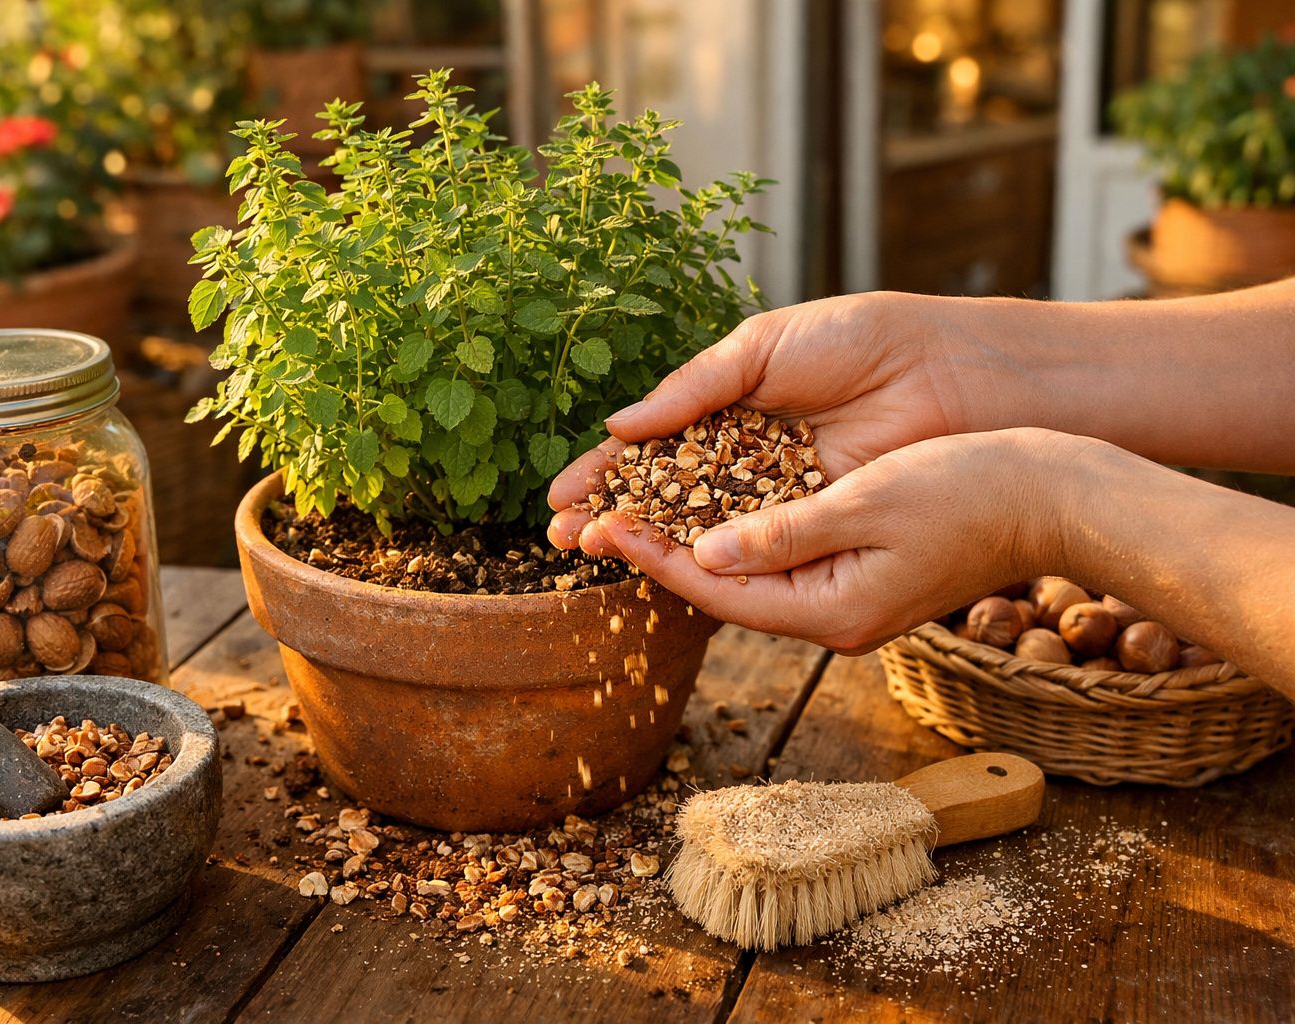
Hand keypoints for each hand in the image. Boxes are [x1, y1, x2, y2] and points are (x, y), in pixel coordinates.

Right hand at [548, 290, 998, 548]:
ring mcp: (778, 494)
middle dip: (612, 514)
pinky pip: (752, 543)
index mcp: (729, 407)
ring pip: (699, 524)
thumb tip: (620, 427)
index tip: (558, 499)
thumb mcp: (763, 349)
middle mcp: (747, 457)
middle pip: (665, 494)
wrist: (947, 371)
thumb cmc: (859, 341)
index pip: (653, 448)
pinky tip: (663, 561)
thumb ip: (692, 389)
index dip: (605, 472)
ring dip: (646, 539)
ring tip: (593, 550)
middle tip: (561, 538)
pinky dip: (707, 553)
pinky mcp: (812, 522)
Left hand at [561, 429, 1080, 652]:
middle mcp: (833, 616)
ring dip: (687, 537)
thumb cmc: (971, 492)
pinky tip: (697, 499)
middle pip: (723, 586)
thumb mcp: (868, 503)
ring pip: (745, 569)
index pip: (720, 589)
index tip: (602, 526)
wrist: (1052, 497)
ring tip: (627, 506)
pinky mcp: (857, 570)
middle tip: (591, 520)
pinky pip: (777, 553)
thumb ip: (784, 532)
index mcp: (833, 612)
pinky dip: (733, 528)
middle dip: (656, 551)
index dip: (656, 556)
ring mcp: (846, 597)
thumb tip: (705, 553)